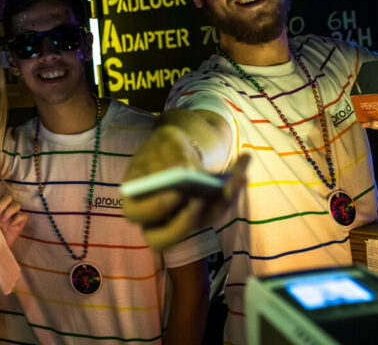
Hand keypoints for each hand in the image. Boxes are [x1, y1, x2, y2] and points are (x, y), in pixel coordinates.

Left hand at [0, 182, 27, 247]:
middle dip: (2, 204)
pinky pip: (24, 215)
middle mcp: (4, 210)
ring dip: (10, 210)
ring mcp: (13, 216)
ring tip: (4, 220)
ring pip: (16, 204)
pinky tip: (13, 224)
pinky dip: (18, 218)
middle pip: (7, 197)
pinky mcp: (20, 223)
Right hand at [123, 125, 246, 250]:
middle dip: (183, 223)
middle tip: (200, 200)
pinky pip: (217, 211)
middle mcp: (152, 218)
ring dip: (219, 205)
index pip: (137, 213)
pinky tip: (243, 165)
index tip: (178, 192)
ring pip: (198, 226)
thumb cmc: (166, 146)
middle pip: (161, 239)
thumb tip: (185, 169)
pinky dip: (231, 190)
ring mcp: (178, 222)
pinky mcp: (201, 217)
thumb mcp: (166, 139)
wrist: (179, 148)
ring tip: (235, 178)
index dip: (156, 208)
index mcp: (134, 197)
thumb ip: (172, 151)